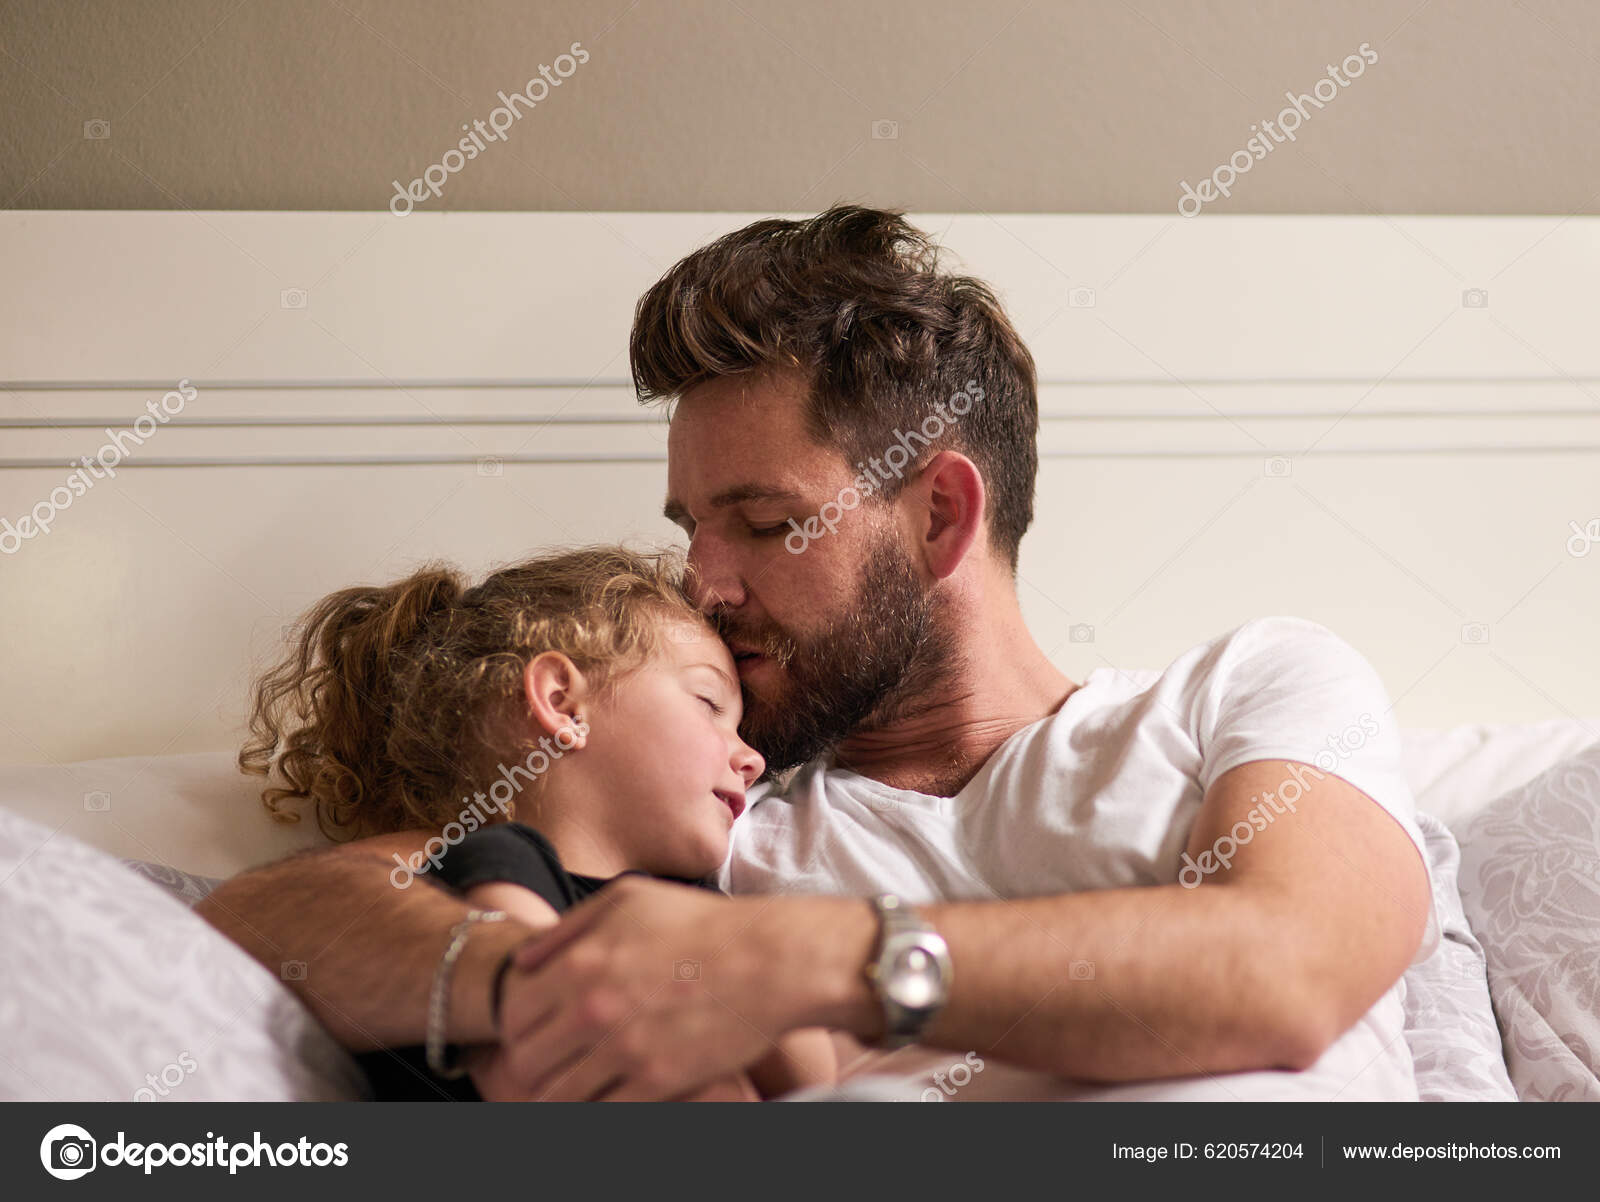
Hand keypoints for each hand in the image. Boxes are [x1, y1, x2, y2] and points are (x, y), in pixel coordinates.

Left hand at [486, 876, 855, 1100]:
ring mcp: (624, 1048)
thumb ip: (569, 927)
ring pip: (555, 1096)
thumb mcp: (630, 898)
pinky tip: (615, 1091)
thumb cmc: (701, 923)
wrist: (770, 960)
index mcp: (580, 961)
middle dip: (535, 1063)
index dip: (519, 1025)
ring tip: (584, 1079)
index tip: (539, 1027)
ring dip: (563, 1091)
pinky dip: (600, 1107)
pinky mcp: (657, 1081)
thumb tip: (523, 961)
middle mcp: (592, 1008)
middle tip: (559, 1058)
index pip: (512, 1014)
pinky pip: (601, 1113)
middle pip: (525, 1062)